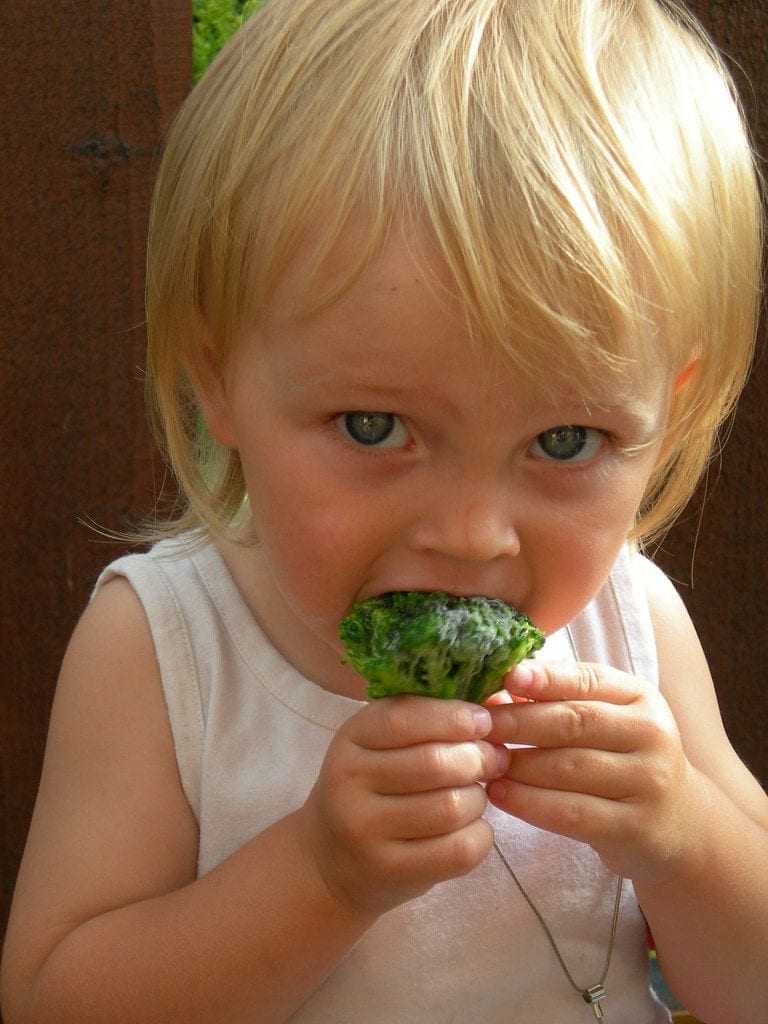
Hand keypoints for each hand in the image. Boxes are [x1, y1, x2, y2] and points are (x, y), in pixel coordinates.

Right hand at [298, 696, 510, 915]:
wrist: (330, 862)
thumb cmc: (370, 790)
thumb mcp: (379, 746)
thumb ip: (425, 720)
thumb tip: (497, 700)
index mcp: (350, 739)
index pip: (405, 717)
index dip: (453, 716)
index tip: (483, 721)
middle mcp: (350, 783)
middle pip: (435, 763)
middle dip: (478, 758)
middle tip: (494, 760)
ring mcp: (366, 830)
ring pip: (451, 807)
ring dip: (479, 799)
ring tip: (475, 795)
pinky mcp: (391, 871)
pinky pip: (458, 851)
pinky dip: (481, 835)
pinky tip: (473, 828)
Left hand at [485, 661, 698, 881]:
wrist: (680, 825)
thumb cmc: (623, 759)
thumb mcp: (606, 720)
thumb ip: (561, 701)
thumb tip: (498, 691)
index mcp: (639, 697)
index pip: (587, 680)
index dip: (545, 678)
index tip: (508, 677)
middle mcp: (650, 735)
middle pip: (573, 723)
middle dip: (518, 722)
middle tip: (478, 725)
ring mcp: (647, 783)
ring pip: (568, 769)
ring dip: (517, 764)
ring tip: (481, 761)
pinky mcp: (635, 827)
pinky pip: (571, 813)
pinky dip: (529, 803)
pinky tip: (499, 794)